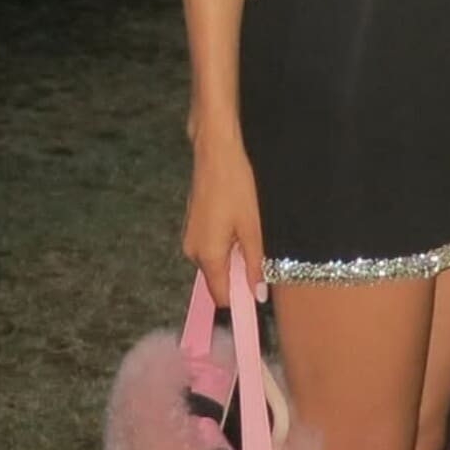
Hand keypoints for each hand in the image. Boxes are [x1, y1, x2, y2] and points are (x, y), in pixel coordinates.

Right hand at [182, 128, 265, 304]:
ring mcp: (189, 235)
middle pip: (217, 278)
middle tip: (260, 253)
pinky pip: (210, 244)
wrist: (216, 150)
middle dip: (239, 273)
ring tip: (250, 230)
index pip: (221, 296)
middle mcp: (192, 251)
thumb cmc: (237, 187)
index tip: (259, 297)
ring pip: (215, 260)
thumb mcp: (253, 228)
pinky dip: (226, 241)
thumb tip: (258, 294)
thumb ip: (255, 264)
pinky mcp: (192, 222)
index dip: (240, 300)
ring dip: (233, 255)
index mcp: (206, 256)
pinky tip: (239, 221)